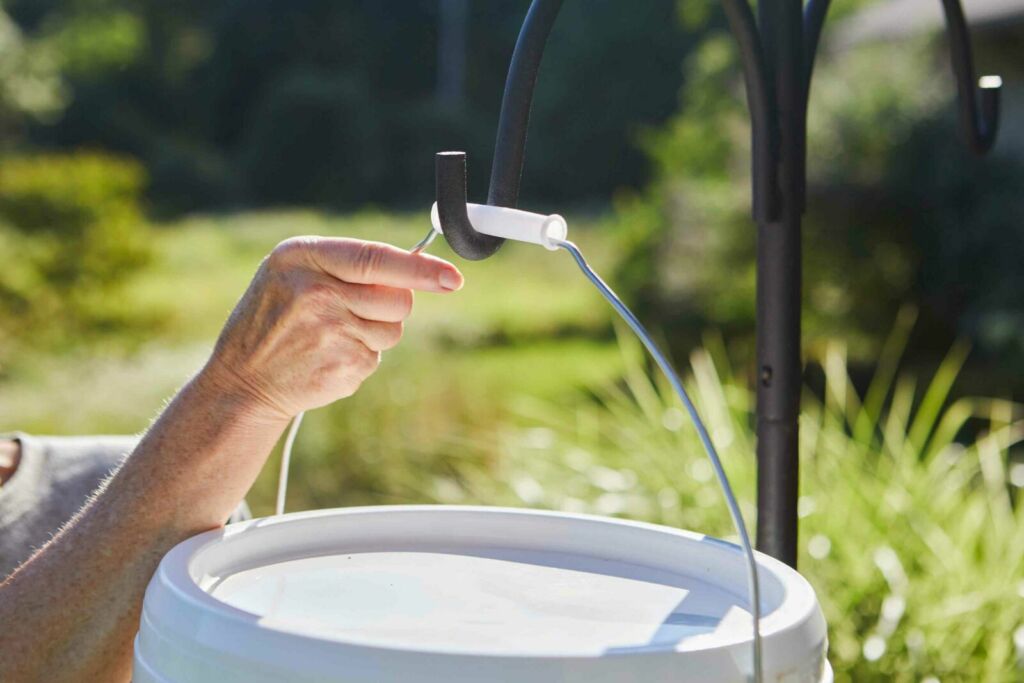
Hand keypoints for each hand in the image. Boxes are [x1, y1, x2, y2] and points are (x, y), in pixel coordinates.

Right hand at [201, 236, 462, 421]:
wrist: (243, 381)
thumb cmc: (274, 318)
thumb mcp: (292, 272)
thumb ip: (347, 264)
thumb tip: (420, 273)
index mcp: (303, 258)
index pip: (376, 259)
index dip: (421, 269)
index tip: (453, 278)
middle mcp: (317, 293)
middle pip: (398, 298)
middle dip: (391, 305)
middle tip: (354, 310)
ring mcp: (331, 334)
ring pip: (393, 330)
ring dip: (374, 332)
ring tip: (330, 335)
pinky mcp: (343, 368)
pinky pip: (376, 357)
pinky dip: (358, 357)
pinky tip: (326, 358)